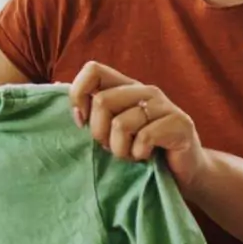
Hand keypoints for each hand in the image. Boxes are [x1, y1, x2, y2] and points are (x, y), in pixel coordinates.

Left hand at [71, 61, 204, 185]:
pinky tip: (147, 157)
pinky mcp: (180, 124)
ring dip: (120, 150)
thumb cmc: (144, 151)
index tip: (81, 122)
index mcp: (127, 87)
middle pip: (102, 101)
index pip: (93, 70)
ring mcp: (165, 106)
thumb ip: (93, 109)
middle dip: (100, 133)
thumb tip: (57, 85)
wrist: (185, 174)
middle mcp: (146, 91)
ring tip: (131, 155)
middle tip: (112, 147)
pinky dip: (139, 155)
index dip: (79, 95)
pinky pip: (144, 138)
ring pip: (121, 124)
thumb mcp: (113, 129)